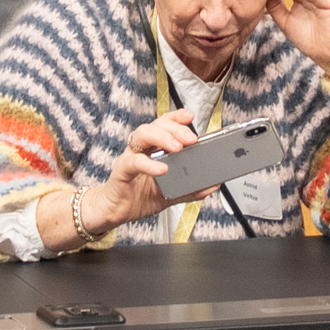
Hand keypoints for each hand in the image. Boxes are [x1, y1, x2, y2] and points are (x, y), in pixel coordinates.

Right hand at [89, 111, 201, 229]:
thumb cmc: (140, 197)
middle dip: (176, 128)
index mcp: (153, 148)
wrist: (116, 212)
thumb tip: (213, 185)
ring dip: (162, 138)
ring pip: (143, 134)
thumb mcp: (170, 193)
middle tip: (191, 139)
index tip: (191, 116)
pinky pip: (133, 162)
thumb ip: (190, 189)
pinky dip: (149, 164)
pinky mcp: (122, 171)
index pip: (165, 124)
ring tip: (178, 148)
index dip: (177, 117)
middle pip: (157, 125)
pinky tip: (162, 169)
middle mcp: (141, 148)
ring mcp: (130, 156)